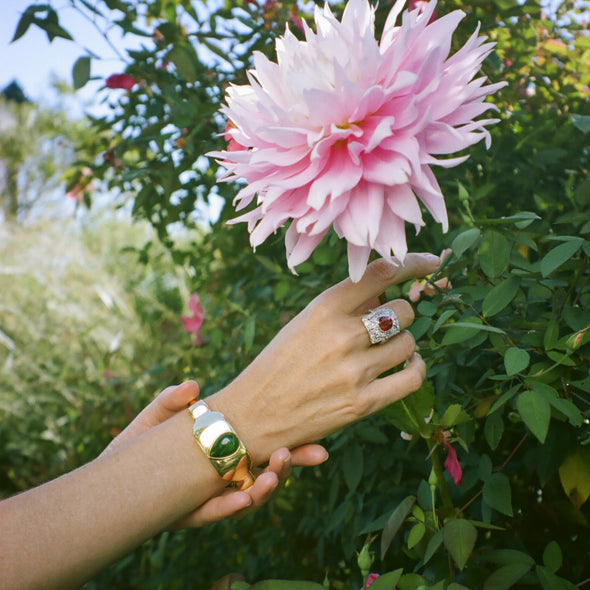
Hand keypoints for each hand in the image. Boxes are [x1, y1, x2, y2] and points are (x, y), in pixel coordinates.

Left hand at [102, 381, 327, 526]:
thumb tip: (193, 386)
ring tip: (270, 477)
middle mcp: (227, 473)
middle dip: (286, 468)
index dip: (296, 446)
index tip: (319, 442)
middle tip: (291, 455)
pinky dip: (229, 506)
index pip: (269, 445)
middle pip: (267, 473)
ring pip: (247, 496)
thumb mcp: (158, 413)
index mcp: (229, 447)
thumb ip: (173, 399)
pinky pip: (214, 512)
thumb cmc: (143, 439)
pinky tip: (241, 496)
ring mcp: (212, 494)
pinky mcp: (190, 513)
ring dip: (263, 488)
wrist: (112, 474)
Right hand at [208, 253, 440, 464]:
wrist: (252, 414)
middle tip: (385, 326)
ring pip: (409, 344)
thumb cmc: (279, 363)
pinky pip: (412, 377)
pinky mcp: (362, 403)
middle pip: (403, 311)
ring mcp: (353, 371)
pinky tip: (407, 366)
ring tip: (386, 351)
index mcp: (323, 308)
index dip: (413, 264)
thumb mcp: (304, 322)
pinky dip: (416, 369)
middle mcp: (341, 335)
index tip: (431, 263)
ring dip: (403, 345)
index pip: (381, 274)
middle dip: (399, 316)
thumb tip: (388, 294)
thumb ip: (345, 307)